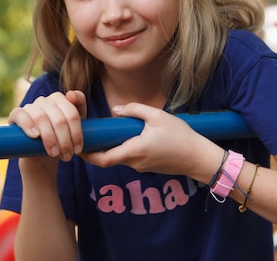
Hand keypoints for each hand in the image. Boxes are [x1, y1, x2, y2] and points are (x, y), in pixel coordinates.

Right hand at [9, 90, 86, 162]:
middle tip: (67, 156)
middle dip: (64, 140)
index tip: (78, 149)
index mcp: (62, 100)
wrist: (40, 153)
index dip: (76, 133)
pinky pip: (21, 114)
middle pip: (59, 118)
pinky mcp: (17, 114)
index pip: (72, 113)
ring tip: (54, 153)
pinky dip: (28, 125)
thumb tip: (73, 95)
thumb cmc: (61, 139)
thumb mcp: (76, 131)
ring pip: (41, 117)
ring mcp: (31, 106)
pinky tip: (35, 135)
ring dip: (49, 138)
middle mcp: (46, 100)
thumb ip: (82, 114)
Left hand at [82, 102, 214, 176]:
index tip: (78, 147)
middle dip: (98, 148)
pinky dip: (125, 148)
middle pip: (109, 158)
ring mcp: (141, 167)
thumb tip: (116, 111)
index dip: (88, 155)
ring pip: (120, 156)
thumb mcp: (158, 116)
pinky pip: (131, 157)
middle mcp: (135, 163)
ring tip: (112, 129)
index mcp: (134, 151)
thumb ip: (135, 110)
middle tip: (91, 133)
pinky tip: (131, 135)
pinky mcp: (148, 167)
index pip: (103, 159)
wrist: (198, 157)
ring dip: (114, 146)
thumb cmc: (180, 136)